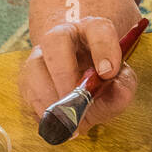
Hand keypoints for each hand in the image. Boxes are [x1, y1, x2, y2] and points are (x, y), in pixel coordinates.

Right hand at [18, 16, 137, 132]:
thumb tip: (119, 92)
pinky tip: (58, 121)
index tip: (108, 73)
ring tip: (69, 118)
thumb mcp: (121, 81)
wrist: (84, 85)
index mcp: (92, 30)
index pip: (97, 29)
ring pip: (35, 67)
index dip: (103, 49)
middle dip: (65, 73)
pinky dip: (42, 108)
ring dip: (51, 96)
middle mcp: (63, 36)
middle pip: (55, 41)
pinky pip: (28, 90)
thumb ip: (124, 85)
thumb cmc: (104, 78)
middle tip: (78, 100)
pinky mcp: (27, 76)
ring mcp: (41, 54)